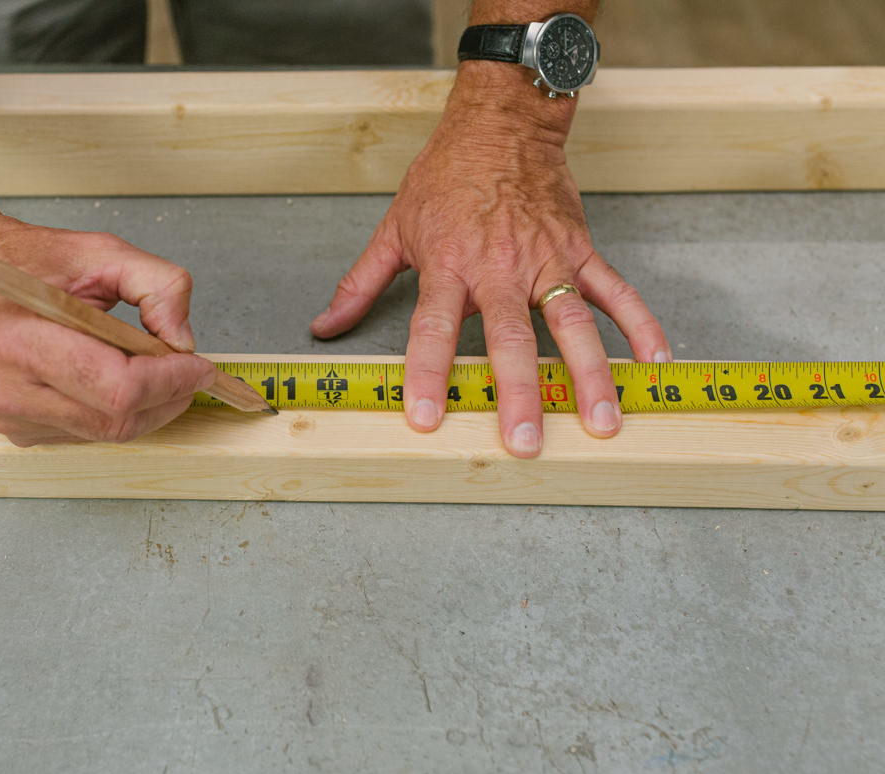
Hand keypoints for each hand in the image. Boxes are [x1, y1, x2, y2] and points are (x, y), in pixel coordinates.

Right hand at [0, 212, 216, 445]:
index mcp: (18, 339)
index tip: (200, 364)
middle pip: (117, 421)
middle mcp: (6, 389)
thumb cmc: (23, 262)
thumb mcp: (99, 250)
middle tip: (189, 370)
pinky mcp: (15, 431)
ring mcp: (7, 417)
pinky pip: (86, 434)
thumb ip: (158, 284)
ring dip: (145, 406)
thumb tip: (183, 340)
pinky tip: (110, 377)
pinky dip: (114, 411)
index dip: (171, 381)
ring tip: (149, 366)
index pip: (117, 389)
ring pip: (107, 434)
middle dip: (167, 398)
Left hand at [310, 65, 669, 457]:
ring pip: (572, 324)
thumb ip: (361, 282)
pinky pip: (616, 293)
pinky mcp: (580, 250)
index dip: (428, 374)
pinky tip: (655, 364)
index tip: (426, 417)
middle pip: (510, 339)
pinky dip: (641, 326)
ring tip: (603, 422)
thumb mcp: (394, 227)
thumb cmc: (446, 176)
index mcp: (449, 266)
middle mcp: (500, 268)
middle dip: (518, 394)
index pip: (434, 329)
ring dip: (590, 375)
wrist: (500, 123)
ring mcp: (547, 261)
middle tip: (526, 442)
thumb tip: (326, 326)